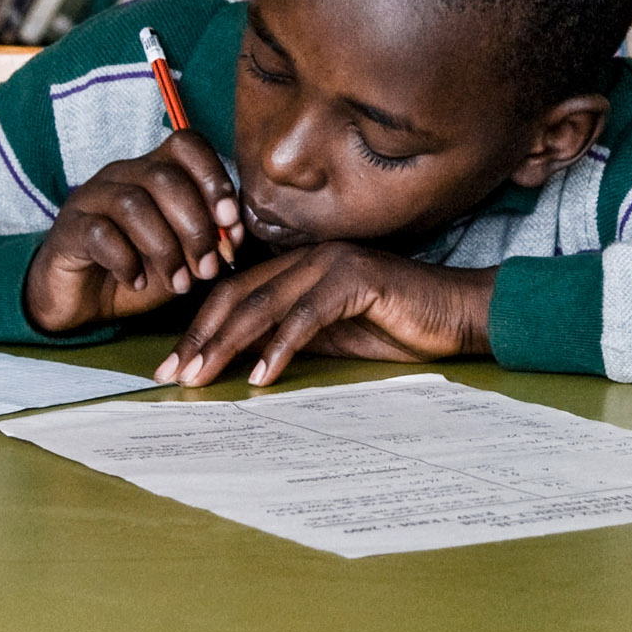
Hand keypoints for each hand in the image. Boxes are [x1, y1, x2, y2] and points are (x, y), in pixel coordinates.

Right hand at [22, 130, 243, 334]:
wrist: (82, 301)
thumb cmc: (139, 270)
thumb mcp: (184, 257)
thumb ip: (210, 241)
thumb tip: (235, 235)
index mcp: (155, 171)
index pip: (186, 144)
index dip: (213, 178)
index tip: (231, 222)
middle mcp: (123, 175)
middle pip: (165, 178)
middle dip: (195, 226)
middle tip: (207, 267)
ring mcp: (92, 199)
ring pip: (134, 205)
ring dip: (165, 249)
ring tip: (178, 283)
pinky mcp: (70, 229)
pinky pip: (101, 234)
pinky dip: (127, 262)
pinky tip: (137, 282)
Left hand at [156, 243, 494, 387]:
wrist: (458, 315)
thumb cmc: (399, 326)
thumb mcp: (333, 336)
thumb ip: (290, 337)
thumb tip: (241, 360)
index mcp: (300, 265)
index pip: (235, 292)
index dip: (200, 327)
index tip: (174, 364)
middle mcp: (310, 256)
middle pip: (238, 294)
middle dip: (201, 336)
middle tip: (173, 373)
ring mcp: (333, 263)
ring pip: (264, 303)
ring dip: (226, 343)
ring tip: (202, 376)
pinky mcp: (357, 279)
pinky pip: (306, 315)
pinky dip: (279, 347)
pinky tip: (261, 375)